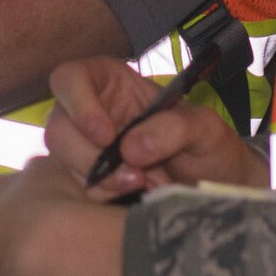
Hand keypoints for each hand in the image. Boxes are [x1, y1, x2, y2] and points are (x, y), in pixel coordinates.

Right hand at [45, 57, 268, 198]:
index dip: (79, 104)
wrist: (218, 188)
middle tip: (132, 174)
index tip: (107, 136)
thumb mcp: (203, 128)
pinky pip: (77, 189)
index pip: (70, 78)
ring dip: (98, 180)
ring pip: (62, 162)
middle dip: (88, 155)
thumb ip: (172, 128)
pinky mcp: (91, 181)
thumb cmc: (210, 146)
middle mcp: (91, 112)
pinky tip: (132, 196)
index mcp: (111, 83)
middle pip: (58, 126)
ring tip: (141, 185)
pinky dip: (101, 197)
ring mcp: (87, 149)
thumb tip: (130, 148)